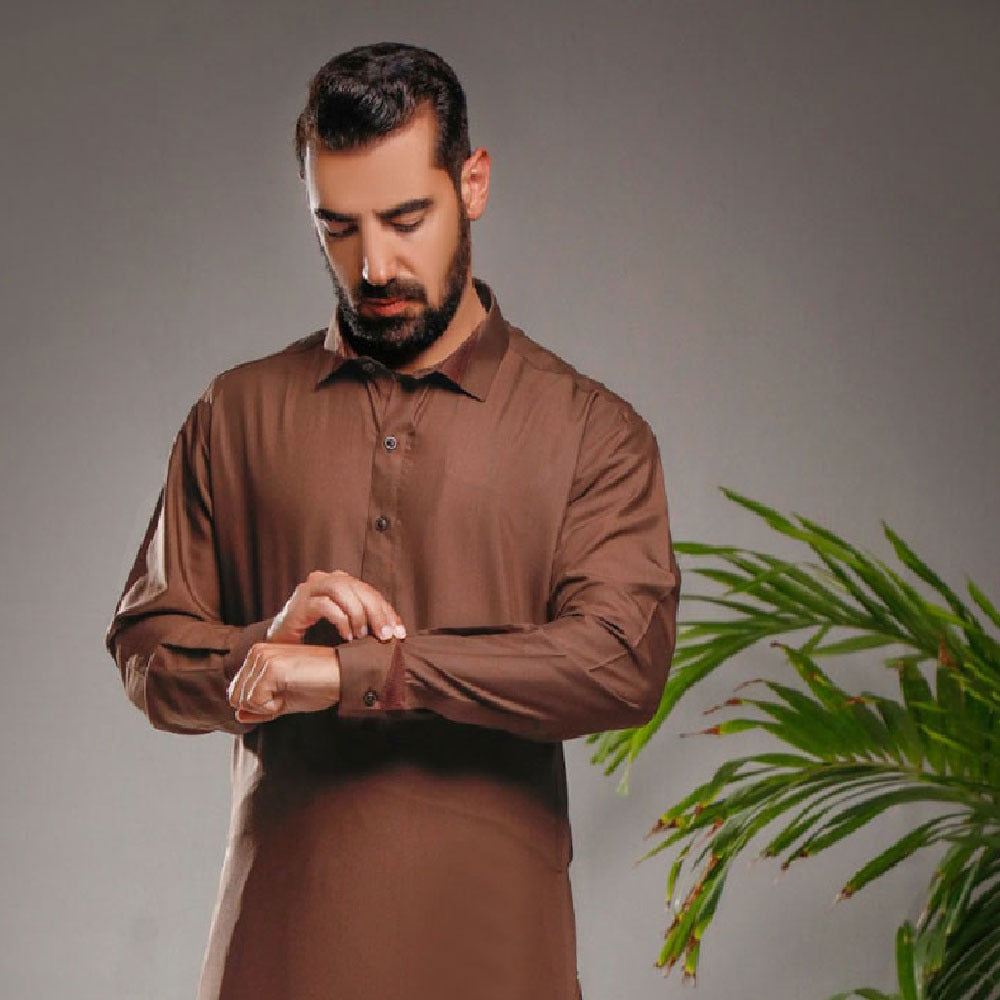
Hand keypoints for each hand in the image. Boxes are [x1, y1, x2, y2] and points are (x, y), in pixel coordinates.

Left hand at [228, 642, 340, 723]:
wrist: (343, 677)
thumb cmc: (319, 686)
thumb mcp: (284, 700)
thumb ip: (260, 707)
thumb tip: (238, 715)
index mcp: (258, 654)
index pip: (236, 692)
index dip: (260, 704)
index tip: (285, 693)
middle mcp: (257, 651)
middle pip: (235, 696)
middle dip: (260, 706)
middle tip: (288, 694)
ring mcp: (264, 657)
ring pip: (243, 700)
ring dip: (268, 706)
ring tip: (291, 691)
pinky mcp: (271, 668)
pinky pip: (256, 701)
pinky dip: (273, 707)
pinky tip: (292, 692)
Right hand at [266, 569, 405, 644]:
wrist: (281, 644)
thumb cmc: (315, 635)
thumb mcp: (346, 626)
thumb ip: (364, 620)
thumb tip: (393, 631)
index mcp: (340, 581)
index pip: (369, 592)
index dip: (387, 611)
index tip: (399, 632)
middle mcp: (326, 579)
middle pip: (358, 588)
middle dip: (376, 612)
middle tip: (386, 635)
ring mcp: (311, 589)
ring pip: (342, 590)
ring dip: (358, 614)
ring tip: (363, 635)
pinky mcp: (299, 603)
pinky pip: (325, 605)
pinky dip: (340, 620)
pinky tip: (346, 636)